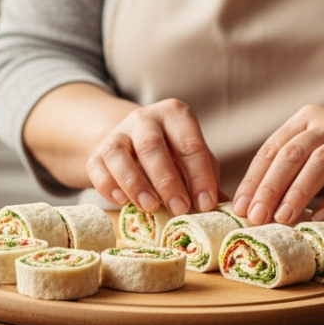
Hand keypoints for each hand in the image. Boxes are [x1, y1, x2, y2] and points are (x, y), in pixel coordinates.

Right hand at [85, 98, 220, 216]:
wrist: (131, 142)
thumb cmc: (171, 154)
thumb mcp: (192, 159)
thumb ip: (206, 179)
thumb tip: (227, 207)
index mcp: (176, 115)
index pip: (190, 145)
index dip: (200, 176)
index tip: (206, 204)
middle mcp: (145, 118)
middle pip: (152, 147)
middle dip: (167, 181)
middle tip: (180, 209)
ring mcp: (118, 132)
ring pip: (119, 154)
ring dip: (135, 183)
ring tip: (151, 208)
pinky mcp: (97, 151)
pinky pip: (98, 166)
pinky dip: (109, 185)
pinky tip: (122, 202)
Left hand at [232, 106, 323, 225]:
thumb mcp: (316, 156)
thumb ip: (290, 172)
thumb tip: (252, 206)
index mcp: (307, 118)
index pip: (273, 147)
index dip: (255, 178)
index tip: (241, 207)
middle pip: (293, 153)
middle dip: (271, 187)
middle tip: (256, 216)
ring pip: (321, 163)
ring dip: (298, 193)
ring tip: (282, 219)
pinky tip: (319, 219)